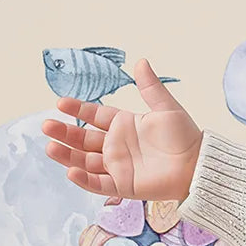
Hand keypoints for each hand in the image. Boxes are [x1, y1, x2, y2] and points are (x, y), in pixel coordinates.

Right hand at [41, 59, 203, 200]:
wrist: (199, 164)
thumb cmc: (186, 137)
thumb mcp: (166, 108)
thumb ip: (150, 87)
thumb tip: (140, 61)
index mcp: (125, 125)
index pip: (94, 116)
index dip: (78, 110)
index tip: (60, 103)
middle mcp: (117, 146)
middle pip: (83, 139)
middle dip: (64, 133)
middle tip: (47, 125)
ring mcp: (118, 166)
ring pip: (85, 161)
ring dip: (67, 155)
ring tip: (50, 146)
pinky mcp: (123, 185)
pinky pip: (98, 183)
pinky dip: (84, 179)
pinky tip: (70, 170)